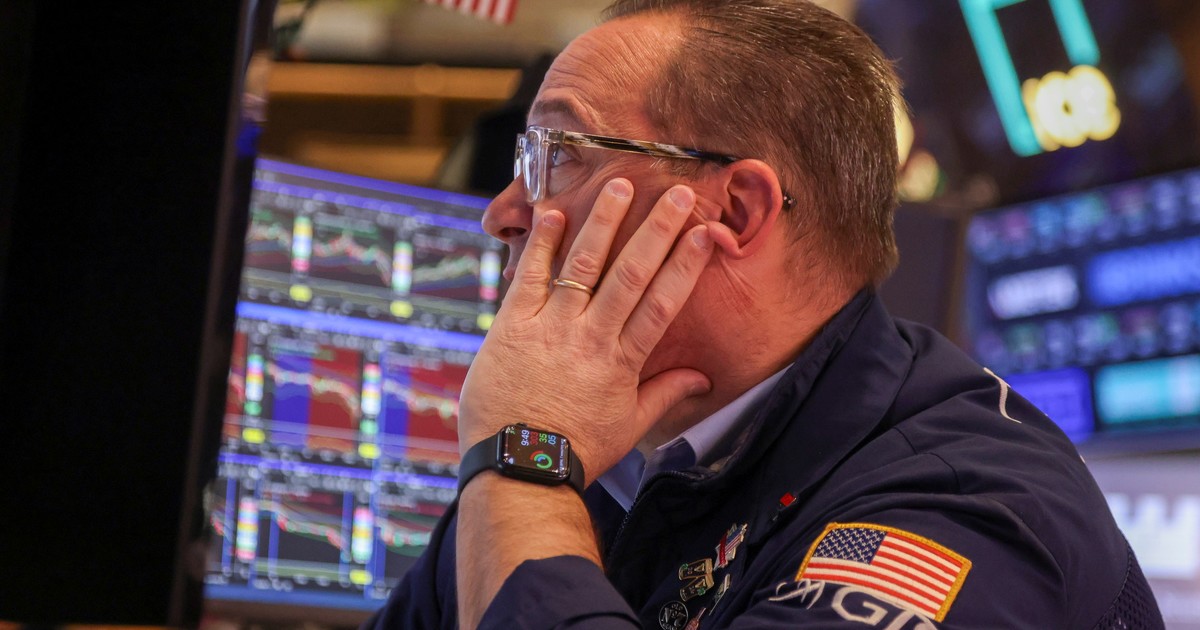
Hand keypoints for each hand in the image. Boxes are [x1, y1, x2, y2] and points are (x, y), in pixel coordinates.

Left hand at [458, 179, 714, 481]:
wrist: (519, 466)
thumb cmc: (576, 450)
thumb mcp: (628, 426)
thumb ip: (665, 393)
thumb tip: (702, 379)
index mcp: (622, 361)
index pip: (661, 304)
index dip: (684, 266)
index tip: (704, 233)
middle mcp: (590, 338)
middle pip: (629, 274)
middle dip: (656, 230)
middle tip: (676, 194)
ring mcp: (550, 329)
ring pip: (582, 266)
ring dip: (602, 223)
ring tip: (618, 184)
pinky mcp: (513, 326)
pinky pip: (529, 277)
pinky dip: (541, 245)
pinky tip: (554, 213)